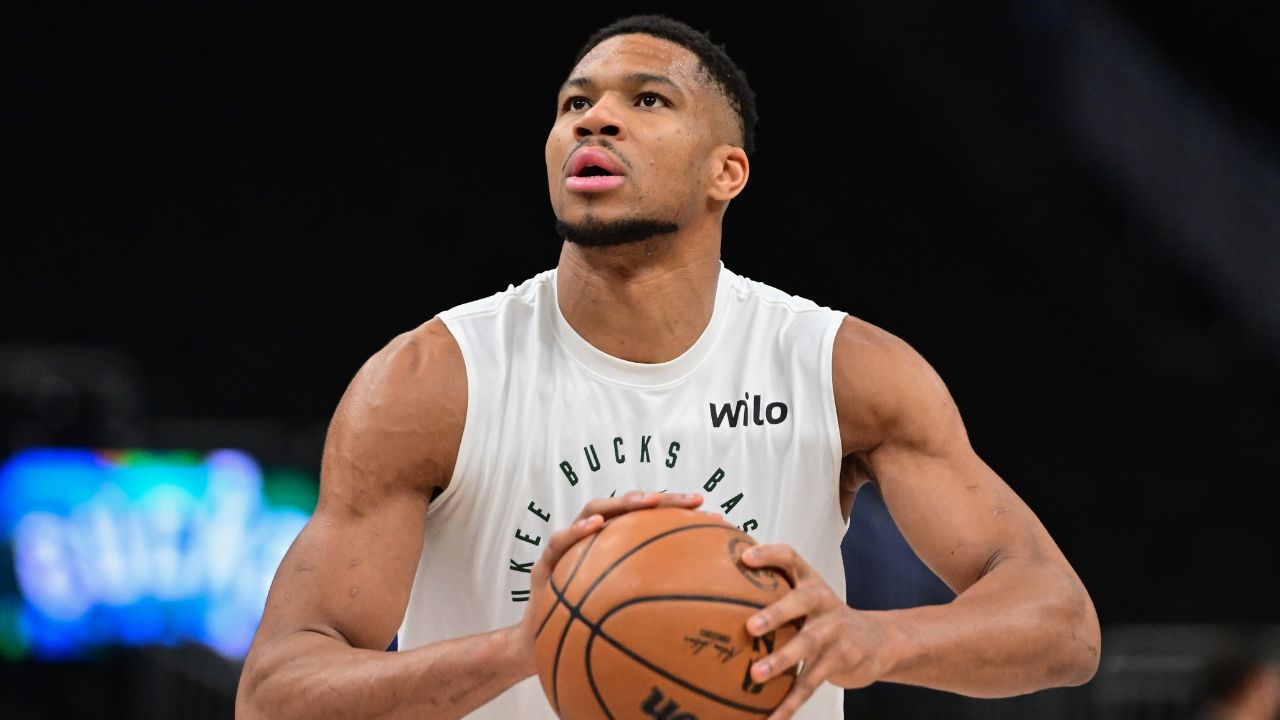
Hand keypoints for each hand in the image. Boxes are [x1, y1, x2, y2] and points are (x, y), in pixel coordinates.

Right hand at [512, 490, 703, 673]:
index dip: (676, 513)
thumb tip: (700, 612)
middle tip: (693, 500)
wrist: (540, 646)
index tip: (709, 513)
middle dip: (661, 500)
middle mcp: (592, 539)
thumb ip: (650, 605)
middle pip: (626, 509)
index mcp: (612, 547)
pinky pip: (560, 542)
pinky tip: (595, 526)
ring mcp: (569, 547)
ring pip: (593, 510)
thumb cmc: (586, 627)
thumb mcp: (622, 618)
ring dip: (622, 503)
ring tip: (649, 501)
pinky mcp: (546, 562)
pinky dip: (577, 531)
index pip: (645, 521)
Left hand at [741, 543, 892, 719]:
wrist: (877, 641)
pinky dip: (789, 704)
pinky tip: (772, 718)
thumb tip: (716, 591)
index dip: (769, 555)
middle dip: (776, 613)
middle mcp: (823, 601)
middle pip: (800, 602)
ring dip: (781, 661)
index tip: (744, 558)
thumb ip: (775, 590)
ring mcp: (834, 631)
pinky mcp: (839, 660)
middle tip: (751, 626)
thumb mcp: (808, 596)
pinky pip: (810, 683)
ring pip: (806, 645)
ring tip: (757, 674)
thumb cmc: (826, 616)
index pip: (790, 558)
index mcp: (810, 582)